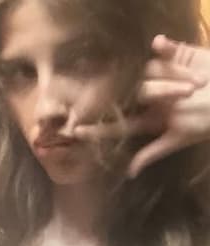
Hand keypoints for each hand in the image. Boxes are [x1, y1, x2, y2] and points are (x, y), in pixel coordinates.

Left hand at [73, 35, 209, 177]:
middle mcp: (150, 97)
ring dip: (141, 75)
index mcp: (149, 118)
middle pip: (125, 95)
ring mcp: (163, 77)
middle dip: (105, 97)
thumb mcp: (178, 139)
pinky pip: (168, 49)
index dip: (98, 128)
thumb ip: (152, 153)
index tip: (75, 132)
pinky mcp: (179, 57)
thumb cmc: (206, 122)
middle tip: (77, 98)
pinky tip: (158, 44)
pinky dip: (164, 46)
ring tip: (132, 74)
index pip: (119, 124)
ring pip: (143, 73)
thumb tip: (130, 174)